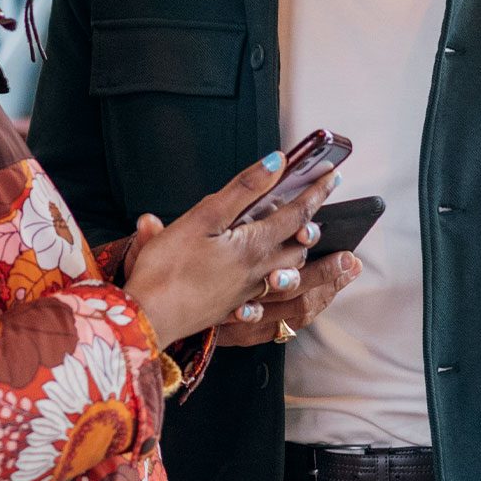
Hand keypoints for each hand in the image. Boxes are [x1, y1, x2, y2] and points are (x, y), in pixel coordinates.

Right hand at [121, 153, 340, 344]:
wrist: (149, 317)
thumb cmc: (168, 268)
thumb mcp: (204, 217)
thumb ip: (243, 189)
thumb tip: (277, 162)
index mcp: (254, 246)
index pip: (296, 215)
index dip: (315, 193)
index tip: (331, 176)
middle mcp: (258, 271)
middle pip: (299, 249)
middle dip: (315, 229)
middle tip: (323, 213)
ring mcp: (246, 293)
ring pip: (289, 276)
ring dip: (308, 263)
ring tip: (317, 252)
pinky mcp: (231, 307)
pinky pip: (270, 297)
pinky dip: (282, 288)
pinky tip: (277, 287)